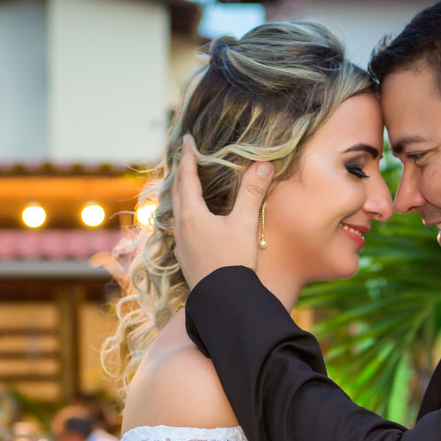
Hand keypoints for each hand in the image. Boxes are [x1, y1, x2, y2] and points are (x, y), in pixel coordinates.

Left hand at [172, 134, 274, 286]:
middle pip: (177, 193)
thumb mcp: (245, 224)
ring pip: (176, 212)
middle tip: (185, 159)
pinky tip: (192, 222)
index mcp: (192, 214)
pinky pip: (181, 229)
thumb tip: (263, 164)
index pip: (187, 177)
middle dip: (181, 174)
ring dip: (181, 196)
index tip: (187, 139)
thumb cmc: (233, 261)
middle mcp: (181, 227)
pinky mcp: (186, 259)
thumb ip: (252, 192)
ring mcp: (181, 245)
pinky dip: (185, 216)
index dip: (188, 156)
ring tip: (187, 187)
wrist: (223, 300)